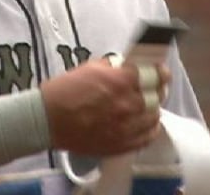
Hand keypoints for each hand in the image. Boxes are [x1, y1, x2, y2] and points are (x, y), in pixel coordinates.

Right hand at [40, 58, 170, 155]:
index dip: (161, 71)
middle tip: (155, 87)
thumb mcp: (89, 68)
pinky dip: (150, 129)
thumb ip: (113, 67)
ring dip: (153, 109)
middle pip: (157, 95)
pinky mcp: (121, 144)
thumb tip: (125, 66)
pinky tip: (147, 124)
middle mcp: (127, 103)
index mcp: (120, 80)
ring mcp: (126, 126)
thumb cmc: (64, 91)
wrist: (47, 119)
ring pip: (154, 116)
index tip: (162, 71)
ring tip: (148, 106)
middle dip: (157, 89)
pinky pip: (147, 137)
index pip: (154, 74)